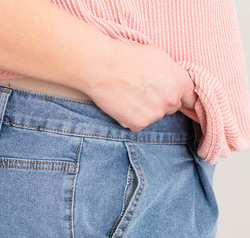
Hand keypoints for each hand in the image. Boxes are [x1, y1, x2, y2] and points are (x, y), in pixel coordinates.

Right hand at [82, 40, 198, 130]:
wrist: (102, 67)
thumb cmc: (129, 57)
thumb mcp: (159, 58)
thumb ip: (172, 75)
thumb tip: (175, 86)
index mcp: (179, 82)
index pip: (191, 98)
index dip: (182, 97)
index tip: (177, 98)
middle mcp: (170, 100)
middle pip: (171, 107)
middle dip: (162, 101)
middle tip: (144, 89)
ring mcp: (154, 115)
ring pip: (154, 116)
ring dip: (146, 110)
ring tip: (130, 94)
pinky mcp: (138, 124)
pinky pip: (139, 124)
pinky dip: (132, 117)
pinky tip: (124, 104)